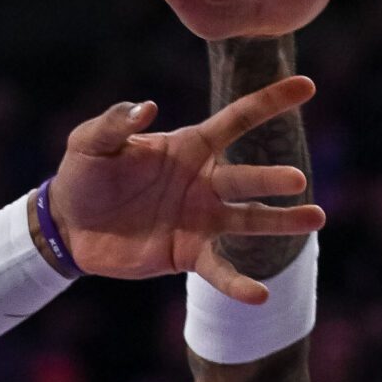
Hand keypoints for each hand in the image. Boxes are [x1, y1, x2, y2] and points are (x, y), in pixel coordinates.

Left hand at [48, 77, 326, 302]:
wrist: (67, 225)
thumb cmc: (84, 175)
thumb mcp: (91, 142)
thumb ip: (117, 122)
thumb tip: (148, 107)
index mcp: (189, 146)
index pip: (237, 120)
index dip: (270, 102)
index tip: (307, 86)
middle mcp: (204, 182)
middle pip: (246, 177)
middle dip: (272, 178)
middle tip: (295, 180)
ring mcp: (201, 219)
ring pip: (248, 219)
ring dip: (281, 222)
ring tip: (314, 219)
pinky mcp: (188, 254)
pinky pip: (219, 269)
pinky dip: (238, 283)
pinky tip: (260, 295)